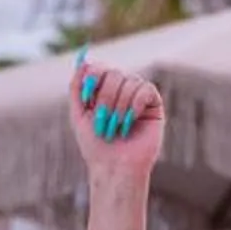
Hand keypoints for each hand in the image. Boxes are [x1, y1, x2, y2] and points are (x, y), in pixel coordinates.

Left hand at [69, 47, 163, 179]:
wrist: (114, 167)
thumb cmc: (96, 146)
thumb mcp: (78, 115)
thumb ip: (77, 88)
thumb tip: (81, 62)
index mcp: (102, 90)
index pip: (99, 68)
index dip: (93, 77)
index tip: (87, 97)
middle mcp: (121, 89)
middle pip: (114, 73)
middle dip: (105, 99)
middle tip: (102, 122)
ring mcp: (138, 96)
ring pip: (130, 81)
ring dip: (119, 107)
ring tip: (116, 129)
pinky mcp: (153, 104)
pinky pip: (146, 89)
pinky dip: (135, 105)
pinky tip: (130, 122)